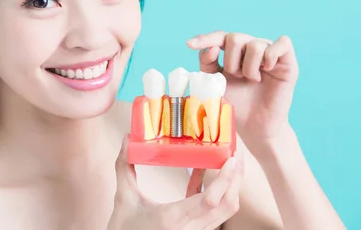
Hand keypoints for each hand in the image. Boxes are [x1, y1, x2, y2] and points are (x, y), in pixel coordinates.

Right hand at [108, 135, 243, 229]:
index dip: (225, 179)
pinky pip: (213, 210)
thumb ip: (124, 167)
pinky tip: (204, 171)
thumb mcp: (124, 198)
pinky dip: (215, 192)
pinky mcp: (194, 229)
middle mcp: (189, 229)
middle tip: (236, 154)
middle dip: (235, 179)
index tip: (230, 159)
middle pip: (227, 205)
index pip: (209, 200)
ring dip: (230, 186)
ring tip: (229, 162)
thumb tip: (126, 139)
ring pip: (226, 210)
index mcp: (173, 219)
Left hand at [186, 31, 298, 148]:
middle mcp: (251, 48)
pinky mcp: (287, 61)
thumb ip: (208, 64)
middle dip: (231, 61)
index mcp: (233, 52)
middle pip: (235, 38)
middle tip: (237, 77)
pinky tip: (267, 69)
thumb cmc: (236, 104)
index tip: (189, 45)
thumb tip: (212, 48)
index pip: (219, 37)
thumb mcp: (215, 83)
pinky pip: (282, 43)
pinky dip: (271, 55)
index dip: (205, 38)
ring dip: (250, 66)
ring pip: (255, 44)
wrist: (255, 126)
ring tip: (253, 80)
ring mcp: (270, 53)